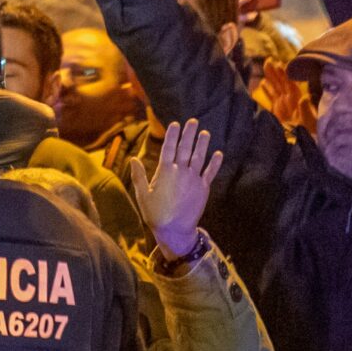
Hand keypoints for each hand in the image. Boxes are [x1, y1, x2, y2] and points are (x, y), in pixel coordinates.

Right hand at [124, 121, 221, 259]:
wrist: (176, 229)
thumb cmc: (155, 213)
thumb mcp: (142, 195)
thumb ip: (139, 176)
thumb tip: (133, 159)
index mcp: (165, 172)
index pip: (168, 148)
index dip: (172, 135)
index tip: (175, 123)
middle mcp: (181, 172)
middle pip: (185, 148)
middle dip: (189, 133)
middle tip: (193, 121)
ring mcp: (194, 179)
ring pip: (199, 157)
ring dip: (202, 143)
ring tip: (205, 132)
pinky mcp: (203, 188)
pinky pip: (210, 172)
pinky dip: (215, 162)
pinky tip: (218, 153)